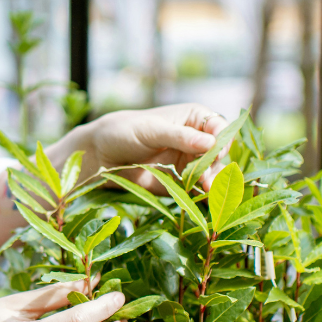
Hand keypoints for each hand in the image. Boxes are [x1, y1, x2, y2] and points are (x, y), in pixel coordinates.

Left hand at [0, 103, 228, 249]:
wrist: (100, 156)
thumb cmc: (123, 132)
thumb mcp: (150, 130)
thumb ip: (179, 137)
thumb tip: (210, 144)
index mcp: (194, 118)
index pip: (219, 127)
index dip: (221, 139)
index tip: (214, 150)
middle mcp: (197, 141)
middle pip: (220, 154)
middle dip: (217, 166)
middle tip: (207, 179)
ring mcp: (191, 163)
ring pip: (213, 174)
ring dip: (212, 184)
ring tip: (205, 191)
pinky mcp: (182, 185)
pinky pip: (199, 192)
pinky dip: (202, 197)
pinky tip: (202, 202)